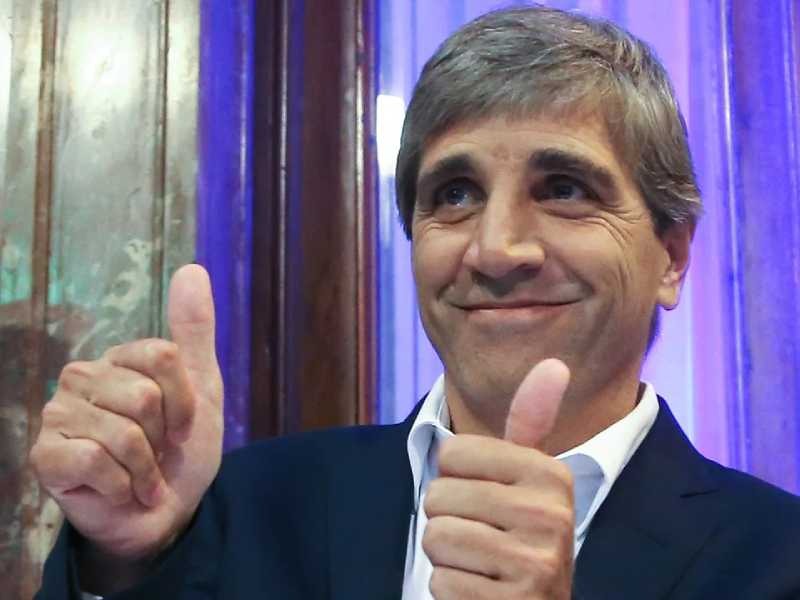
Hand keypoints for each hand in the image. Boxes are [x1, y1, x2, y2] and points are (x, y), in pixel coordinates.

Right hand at [30, 264, 223, 564]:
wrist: (166, 512)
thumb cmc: (180, 449)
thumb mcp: (201, 387)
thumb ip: (194, 330)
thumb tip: (193, 269)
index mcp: (119, 359)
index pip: (164, 357)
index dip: (186, 402)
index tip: (183, 427)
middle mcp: (83, 377)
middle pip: (146, 395)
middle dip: (164, 437)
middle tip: (157, 454)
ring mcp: (58, 415)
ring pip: (125, 431)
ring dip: (146, 468)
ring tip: (141, 476)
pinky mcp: (45, 455)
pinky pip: (96, 460)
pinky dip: (121, 486)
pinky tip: (116, 490)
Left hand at [423, 359, 573, 599]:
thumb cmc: (522, 534)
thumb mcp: (530, 478)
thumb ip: (531, 422)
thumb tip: (554, 363)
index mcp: (550, 475)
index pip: (452, 452)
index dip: (456, 476)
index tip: (486, 496)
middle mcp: (550, 516)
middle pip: (438, 495)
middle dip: (448, 518)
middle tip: (483, 536)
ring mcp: (535, 564)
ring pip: (436, 537)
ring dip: (447, 556)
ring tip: (481, 562)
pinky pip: (440, 581)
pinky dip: (451, 589)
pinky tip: (482, 591)